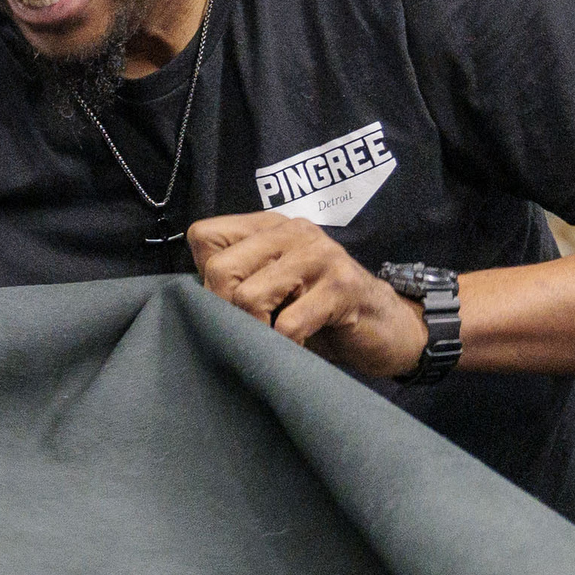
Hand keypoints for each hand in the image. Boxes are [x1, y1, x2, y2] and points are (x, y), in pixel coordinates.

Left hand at [186, 211, 427, 379]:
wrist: (386, 328)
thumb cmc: (319, 313)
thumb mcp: (273, 289)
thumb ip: (237, 280)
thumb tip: (188, 301)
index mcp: (269, 226)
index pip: (203, 236)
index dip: (204, 278)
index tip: (225, 305)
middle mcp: (292, 231)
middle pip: (220, 270)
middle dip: (223, 312)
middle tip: (246, 332)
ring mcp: (319, 255)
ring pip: (248, 298)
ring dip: (254, 332)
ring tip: (272, 339)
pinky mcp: (341, 287)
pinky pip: (287, 324)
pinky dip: (285, 346)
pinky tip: (297, 347)